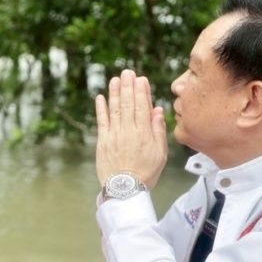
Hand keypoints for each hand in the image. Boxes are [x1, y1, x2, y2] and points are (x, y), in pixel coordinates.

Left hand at [94, 69, 167, 189]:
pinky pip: (102, 121)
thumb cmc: (146, 172)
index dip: (141, 91)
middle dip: (127, 86)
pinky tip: (100, 97)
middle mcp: (129, 131)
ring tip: (115, 79)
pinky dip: (101, 109)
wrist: (125, 189)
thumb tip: (157, 111)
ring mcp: (115, 135)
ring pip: (115, 109)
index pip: (142, 106)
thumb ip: (158, 131)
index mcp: (145, 133)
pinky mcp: (103, 142)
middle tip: (127, 72)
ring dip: (114, 93)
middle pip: (128, 104)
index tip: (140, 79)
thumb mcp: (160, 153)